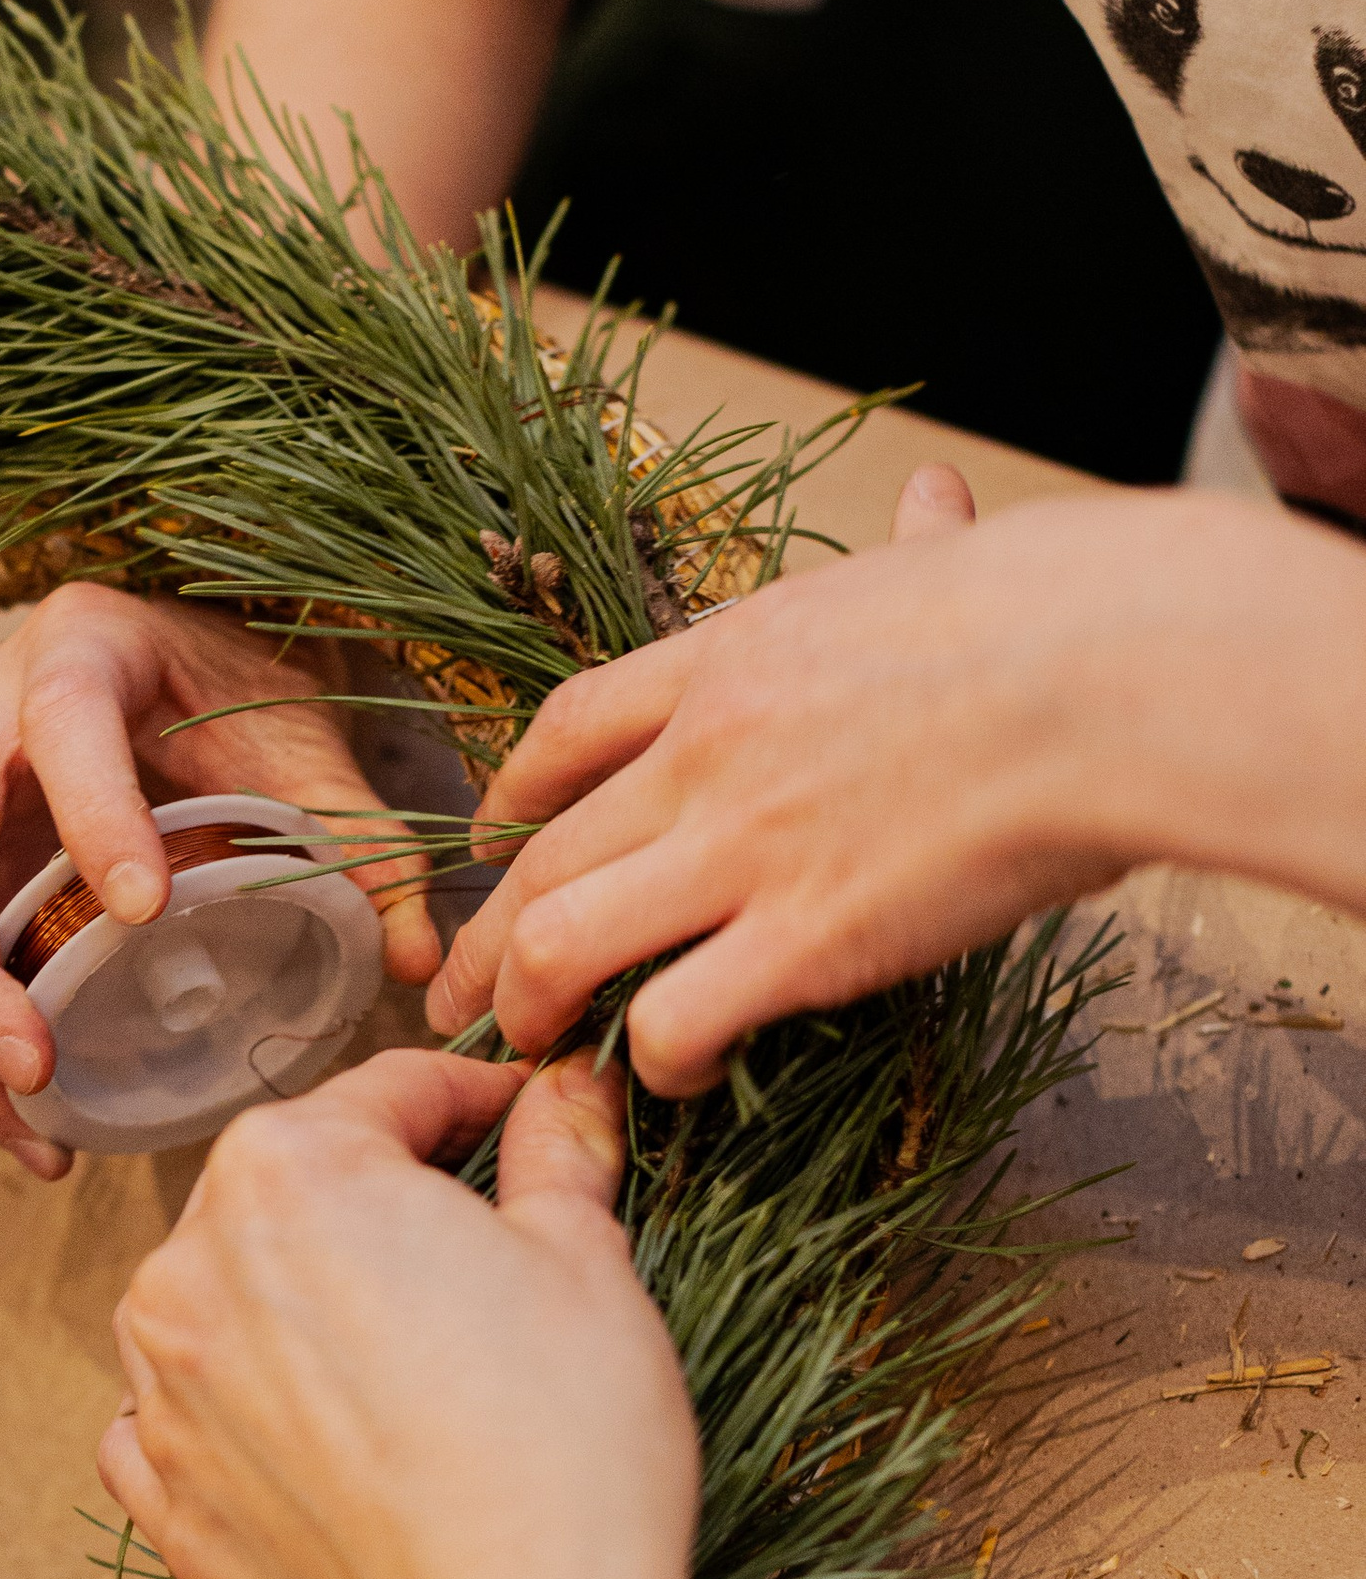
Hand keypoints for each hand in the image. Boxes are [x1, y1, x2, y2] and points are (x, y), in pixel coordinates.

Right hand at [0, 583, 434, 1177]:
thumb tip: (418, 961)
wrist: (195, 670)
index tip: (144, 911)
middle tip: (37, 1068)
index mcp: (81, 643)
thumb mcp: (310, 746)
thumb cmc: (249, 697)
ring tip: (37, 1129)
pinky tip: (31, 1121)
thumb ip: (362, 837)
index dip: (90, 811)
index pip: (61, 716)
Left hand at [98, 1051, 697, 1578]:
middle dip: (377, 1198)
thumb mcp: (586, 1263)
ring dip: (293, 1298)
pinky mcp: (165, 1500)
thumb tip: (568, 1092)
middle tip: (478, 1241)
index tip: (521, 1120)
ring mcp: (160, 1390)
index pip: (389, 1092)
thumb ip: (557, 1154)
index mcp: (286, 1170)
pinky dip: (235, 1409)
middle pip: (290, 1188)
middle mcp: (189, 1265)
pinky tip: (318, 1431)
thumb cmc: (563, 1446)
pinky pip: (178, 1416)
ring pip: (223, 1296)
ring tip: (401, 1346)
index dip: (474, 1099)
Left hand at [427, 472, 1287, 1096]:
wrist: (1114, 672)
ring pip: (559, 942)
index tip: (492, 841)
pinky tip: (682, 1080)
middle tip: (465, 998)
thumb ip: (915, 550)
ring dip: (531, 1011)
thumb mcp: (949, 562)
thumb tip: (936, 498)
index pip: (566, 729)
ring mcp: (743, 846)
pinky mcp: (804, 939)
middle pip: (538, 855)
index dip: (511, 795)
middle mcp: (705, 752)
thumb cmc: (1061, 612)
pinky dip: (655, 1063)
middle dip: (485, 940)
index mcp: (728, 657)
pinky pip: (672, 1021)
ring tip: (533, 1058)